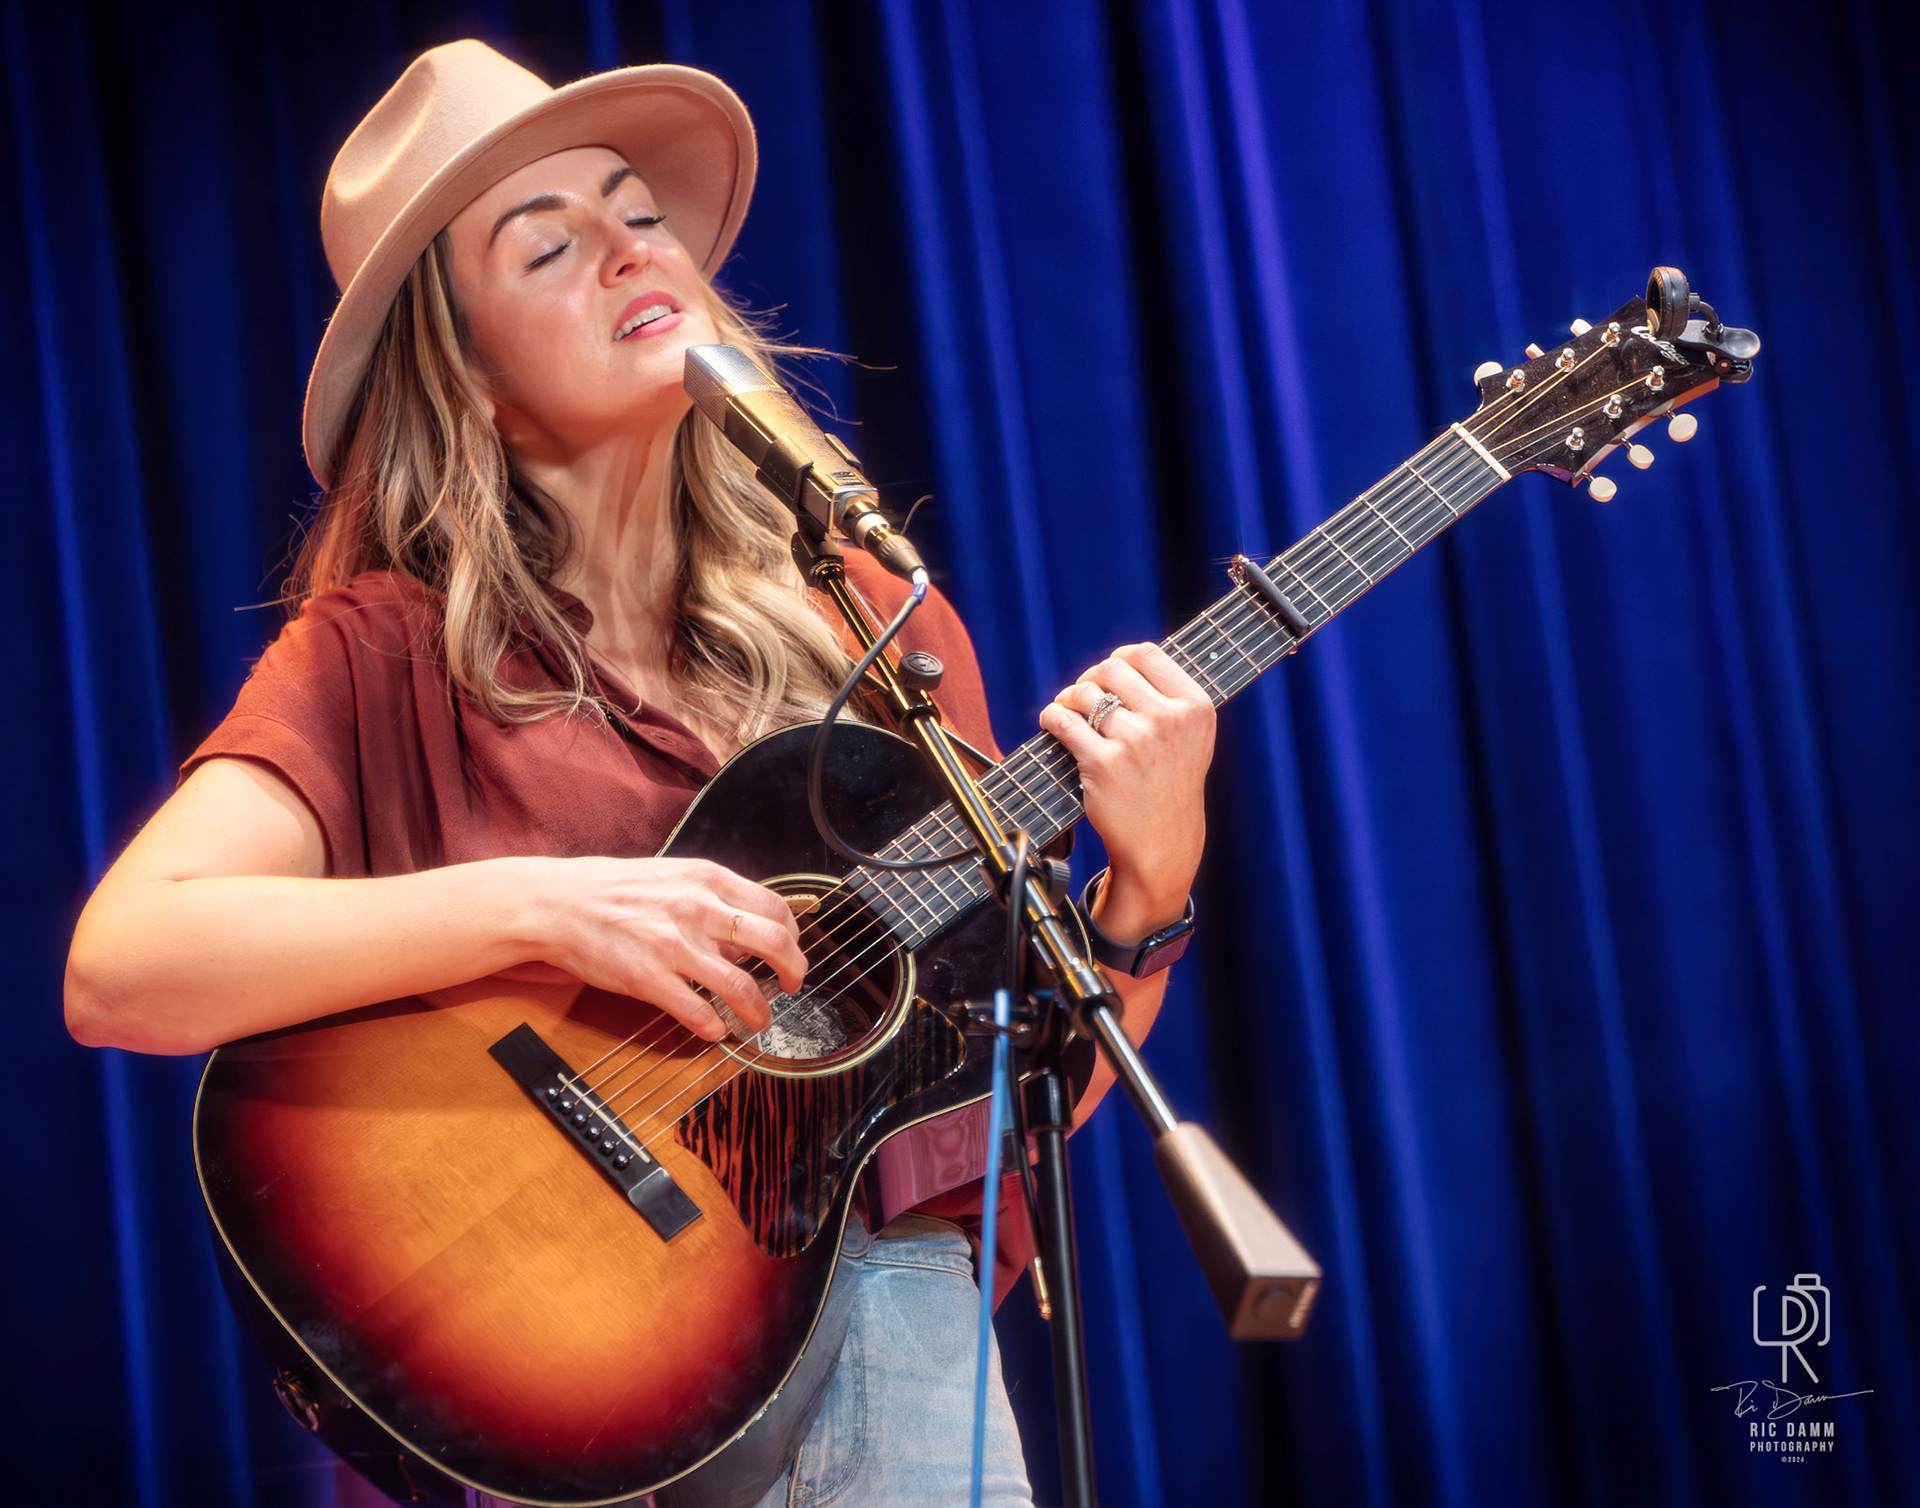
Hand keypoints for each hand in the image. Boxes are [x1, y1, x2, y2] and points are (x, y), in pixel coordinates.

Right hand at [533, 857, 806, 1040]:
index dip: (793, 936)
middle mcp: (698, 909)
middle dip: (794, 972)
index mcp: (707, 879)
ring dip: (759, 1011)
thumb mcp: (673, 877)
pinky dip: (716, 1027)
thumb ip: (713, 901)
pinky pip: (699, 1012)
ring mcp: (674, 945)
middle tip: (792, 987)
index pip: (775, 908)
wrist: (557, 902)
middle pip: (774, 943)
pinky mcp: (648, 978)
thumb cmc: (613, 890)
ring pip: (741, 986)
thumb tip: (745, 935)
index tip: (791, 951)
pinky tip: (717, 1030)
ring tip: (758, 1021)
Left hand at [1037, 644, 1214, 942]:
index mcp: (1195, 707)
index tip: (1108, 674)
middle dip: (1090, 679)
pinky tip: (1052, 724)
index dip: (1119, 659)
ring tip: (1069, 714)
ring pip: (1084, 692)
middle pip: (1111, 668)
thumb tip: (1123, 659)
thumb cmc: (1170, 788)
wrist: (1162, 845)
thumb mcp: (1191, 738)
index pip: (1146, 654)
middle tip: (1084, 698)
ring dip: (1068, 699)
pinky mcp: (1103, 763)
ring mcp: (1136, 740)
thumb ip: (1168, 698)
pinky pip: (1063, 720)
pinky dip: (1051, 717)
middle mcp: (1169, 719)